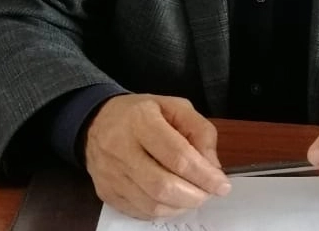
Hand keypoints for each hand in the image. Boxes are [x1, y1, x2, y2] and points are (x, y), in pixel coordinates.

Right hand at [84, 94, 231, 218]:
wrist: (96, 122)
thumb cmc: (142, 113)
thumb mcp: (175, 107)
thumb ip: (199, 131)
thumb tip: (212, 166)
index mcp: (140, 120)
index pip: (177, 156)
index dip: (204, 175)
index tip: (222, 185)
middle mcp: (121, 148)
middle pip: (163, 186)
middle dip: (194, 195)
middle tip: (208, 193)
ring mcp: (111, 174)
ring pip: (152, 204)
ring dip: (181, 206)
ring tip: (193, 195)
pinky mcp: (106, 192)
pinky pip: (140, 212)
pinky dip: (164, 211)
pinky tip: (173, 200)